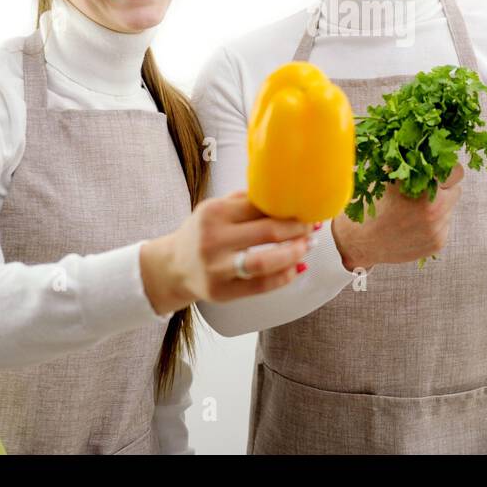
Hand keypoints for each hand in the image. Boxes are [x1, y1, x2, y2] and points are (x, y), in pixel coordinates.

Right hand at [139, 191, 313, 312]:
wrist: (174, 267)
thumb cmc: (202, 233)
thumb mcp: (215, 209)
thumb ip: (246, 201)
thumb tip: (288, 194)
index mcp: (214, 213)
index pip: (260, 206)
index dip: (289, 208)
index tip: (306, 209)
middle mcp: (213, 240)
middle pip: (267, 233)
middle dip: (297, 230)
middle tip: (312, 228)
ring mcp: (217, 269)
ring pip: (265, 262)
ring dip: (293, 253)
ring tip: (307, 247)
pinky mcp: (222, 292)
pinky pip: (261, 286)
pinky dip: (284, 277)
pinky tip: (296, 267)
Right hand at [333, 163, 464, 270]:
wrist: (359, 240)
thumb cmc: (372, 203)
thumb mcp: (387, 175)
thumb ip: (410, 161)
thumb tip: (426, 144)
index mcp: (425, 189)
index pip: (455, 171)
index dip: (445, 167)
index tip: (436, 169)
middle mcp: (437, 211)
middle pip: (456, 189)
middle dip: (443, 187)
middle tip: (424, 187)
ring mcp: (438, 229)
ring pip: (450, 208)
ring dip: (438, 204)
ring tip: (414, 207)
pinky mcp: (438, 243)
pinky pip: (443, 225)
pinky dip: (433, 222)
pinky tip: (413, 222)